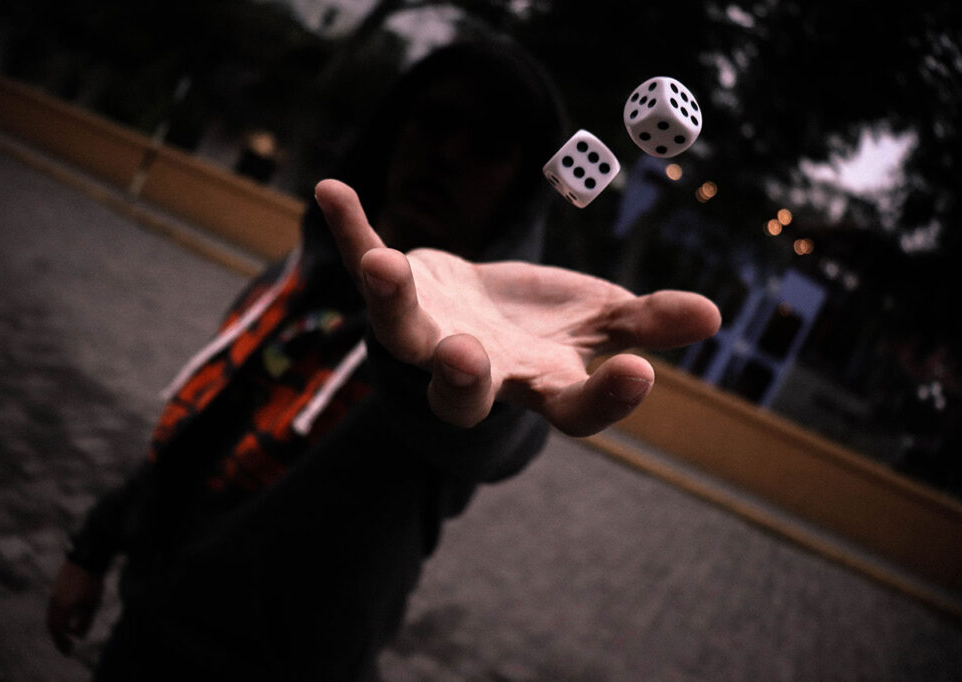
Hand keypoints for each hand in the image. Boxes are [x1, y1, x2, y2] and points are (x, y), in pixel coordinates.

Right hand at [47, 559, 103, 655]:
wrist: (86, 558)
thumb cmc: (91, 582)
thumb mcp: (92, 604)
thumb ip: (85, 622)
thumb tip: (79, 636)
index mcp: (62, 608)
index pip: (58, 631)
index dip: (62, 643)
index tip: (69, 652)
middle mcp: (54, 602)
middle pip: (52, 626)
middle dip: (59, 638)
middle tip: (67, 646)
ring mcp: (54, 594)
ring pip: (52, 616)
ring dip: (59, 627)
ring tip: (70, 632)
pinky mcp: (56, 588)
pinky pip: (54, 608)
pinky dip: (59, 617)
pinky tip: (70, 617)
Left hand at [315, 179, 720, 436]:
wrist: (473, 319)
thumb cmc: (541, 325)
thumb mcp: (598, 320)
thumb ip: (648, 322)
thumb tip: (714, 315)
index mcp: (536, 383)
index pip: (573, 410)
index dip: (605, 399)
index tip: (639, 371)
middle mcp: (476, 371)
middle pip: (463, 396)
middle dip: (464, 382)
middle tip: (470, 360)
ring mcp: (429, 336)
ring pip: (403, 336)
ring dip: (391, 303)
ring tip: (386, 265)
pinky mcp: (400, 292)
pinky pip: (367, 263)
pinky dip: (351, 230)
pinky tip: (332, 190)